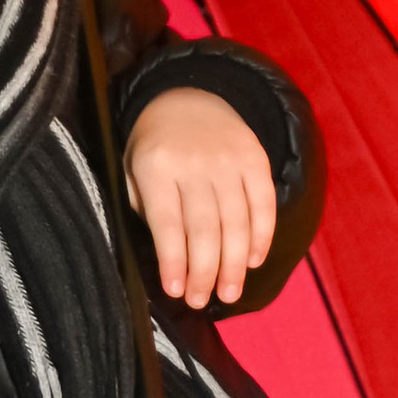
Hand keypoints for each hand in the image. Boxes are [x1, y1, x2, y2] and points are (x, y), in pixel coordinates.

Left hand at [124, 87, 276, 307]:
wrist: (186, 97)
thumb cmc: (156, 149)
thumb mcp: (133, 171)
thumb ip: (147, 209)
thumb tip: (171, 261)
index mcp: (157, 166)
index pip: (168, 223)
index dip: (174, 261)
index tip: (175, 291)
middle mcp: (195, 163)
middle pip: (205, 228)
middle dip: (204, 271)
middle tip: (201, 300)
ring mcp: (229, 160)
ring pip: (237, 221)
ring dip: (234, 264)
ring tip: (229, 293)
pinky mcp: (255, 158)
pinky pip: (264, 203)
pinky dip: (261, 236)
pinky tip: (252, 261)